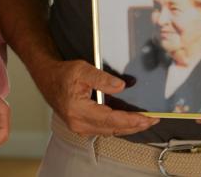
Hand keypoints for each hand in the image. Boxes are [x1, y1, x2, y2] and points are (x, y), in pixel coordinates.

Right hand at [37, 59, 157, 136]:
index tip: (147, 118)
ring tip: (144, 121)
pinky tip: (128, 121)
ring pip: (110, 131)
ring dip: (128, 127)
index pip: (112, 119)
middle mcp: (79, 123)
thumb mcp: (82, 69)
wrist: (47, 78)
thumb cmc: (63, 74)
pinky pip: (104, 129)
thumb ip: (102, 78)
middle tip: (152, 121)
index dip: (132, 120)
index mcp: (79, 110)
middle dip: (135, 126)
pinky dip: (118, 126)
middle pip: (113, 129)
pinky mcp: (81, 126)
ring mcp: (79, 127)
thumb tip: (121, 87)